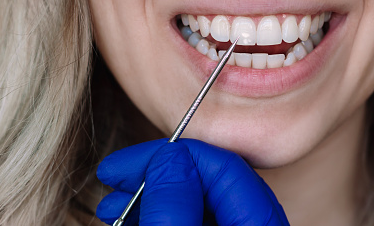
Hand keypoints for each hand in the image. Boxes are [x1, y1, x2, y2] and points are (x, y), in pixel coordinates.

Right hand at [96, 138, 288, 225]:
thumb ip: (175, 206)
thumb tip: (168, 159)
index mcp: (259, 224)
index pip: (224, 165)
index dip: (175, 156)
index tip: (132, 164)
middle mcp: (253, 224)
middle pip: (208, 179)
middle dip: (157, 173)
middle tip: (118, 176)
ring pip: (196, 200)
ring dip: (151, 195)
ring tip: (114, 204)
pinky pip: (192, 218)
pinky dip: (160, 214)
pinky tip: (129, 217)